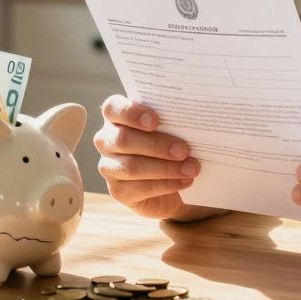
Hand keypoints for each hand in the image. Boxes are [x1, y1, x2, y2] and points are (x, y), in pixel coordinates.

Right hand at [93, 95, 208, 220]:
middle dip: (156, 145)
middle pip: (122, 140)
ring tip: (191, 168)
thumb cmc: (170, 143)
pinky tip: (184, 181)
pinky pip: (139, 188)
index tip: (156, 121)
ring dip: (165, 168)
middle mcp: (106, 140)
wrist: (171, 180)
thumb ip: (172, 120)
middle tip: (184, 150)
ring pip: (131, 167)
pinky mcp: (118, 191)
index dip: (131, 113)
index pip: (112, 108)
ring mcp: (109, 166)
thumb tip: (194, 119)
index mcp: (116, 116)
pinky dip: (166, 184)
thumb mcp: (171, 128)